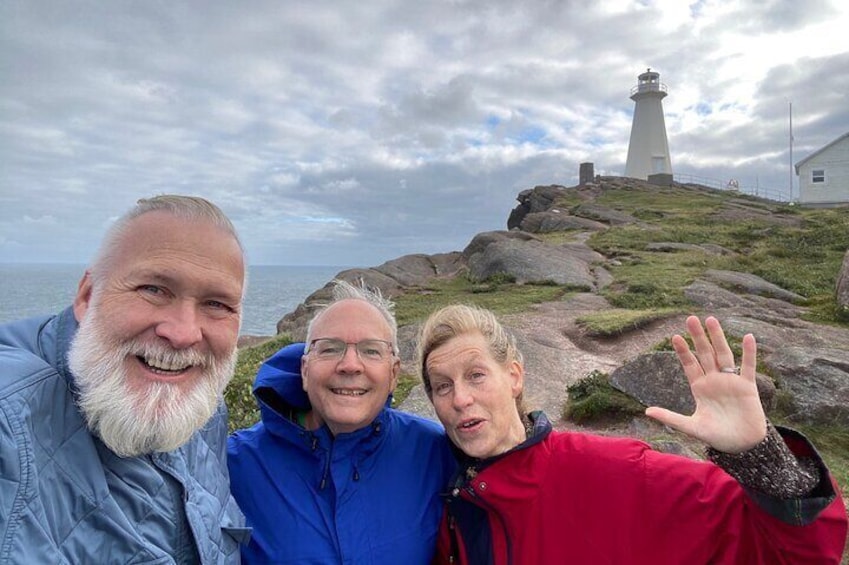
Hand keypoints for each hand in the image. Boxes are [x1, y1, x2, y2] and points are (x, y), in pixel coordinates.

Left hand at [645, 316, 766, 453]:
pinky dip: (748, 353)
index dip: (683, 351)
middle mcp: (714, 380)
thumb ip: (671, 417)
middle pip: (705, 353)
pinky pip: (748, 367)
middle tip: (690, 318)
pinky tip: (748, 337)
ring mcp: (731, 381)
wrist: (742, 446)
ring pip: (724, 354)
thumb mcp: (691, 427)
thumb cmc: (716, 436)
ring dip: (718, 338)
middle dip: (698, 337)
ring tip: (711, 319)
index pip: (690, 364)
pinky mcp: (747, 386)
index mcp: (700, 387)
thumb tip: (646, 412)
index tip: (675, 336)